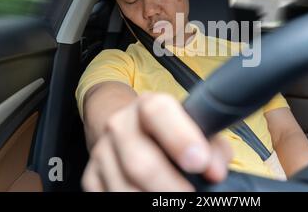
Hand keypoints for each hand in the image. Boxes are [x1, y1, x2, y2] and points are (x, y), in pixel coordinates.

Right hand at [82, 92, 231, 190]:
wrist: (131, 129)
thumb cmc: (173, 130)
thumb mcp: (195, 127)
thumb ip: (212, 145)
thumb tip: (215, 172)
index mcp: (148, 106)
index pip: (158, 112)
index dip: (180, 138)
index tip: (200, 163)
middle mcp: (120, 125)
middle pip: (139, 162)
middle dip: (169, 186)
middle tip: (192, 197)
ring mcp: (102, 152)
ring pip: (124, 188)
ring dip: (152, 201)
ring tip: (174, 202)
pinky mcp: (91, 177)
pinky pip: (109, 198)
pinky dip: (135, 204)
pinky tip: (151, 200)